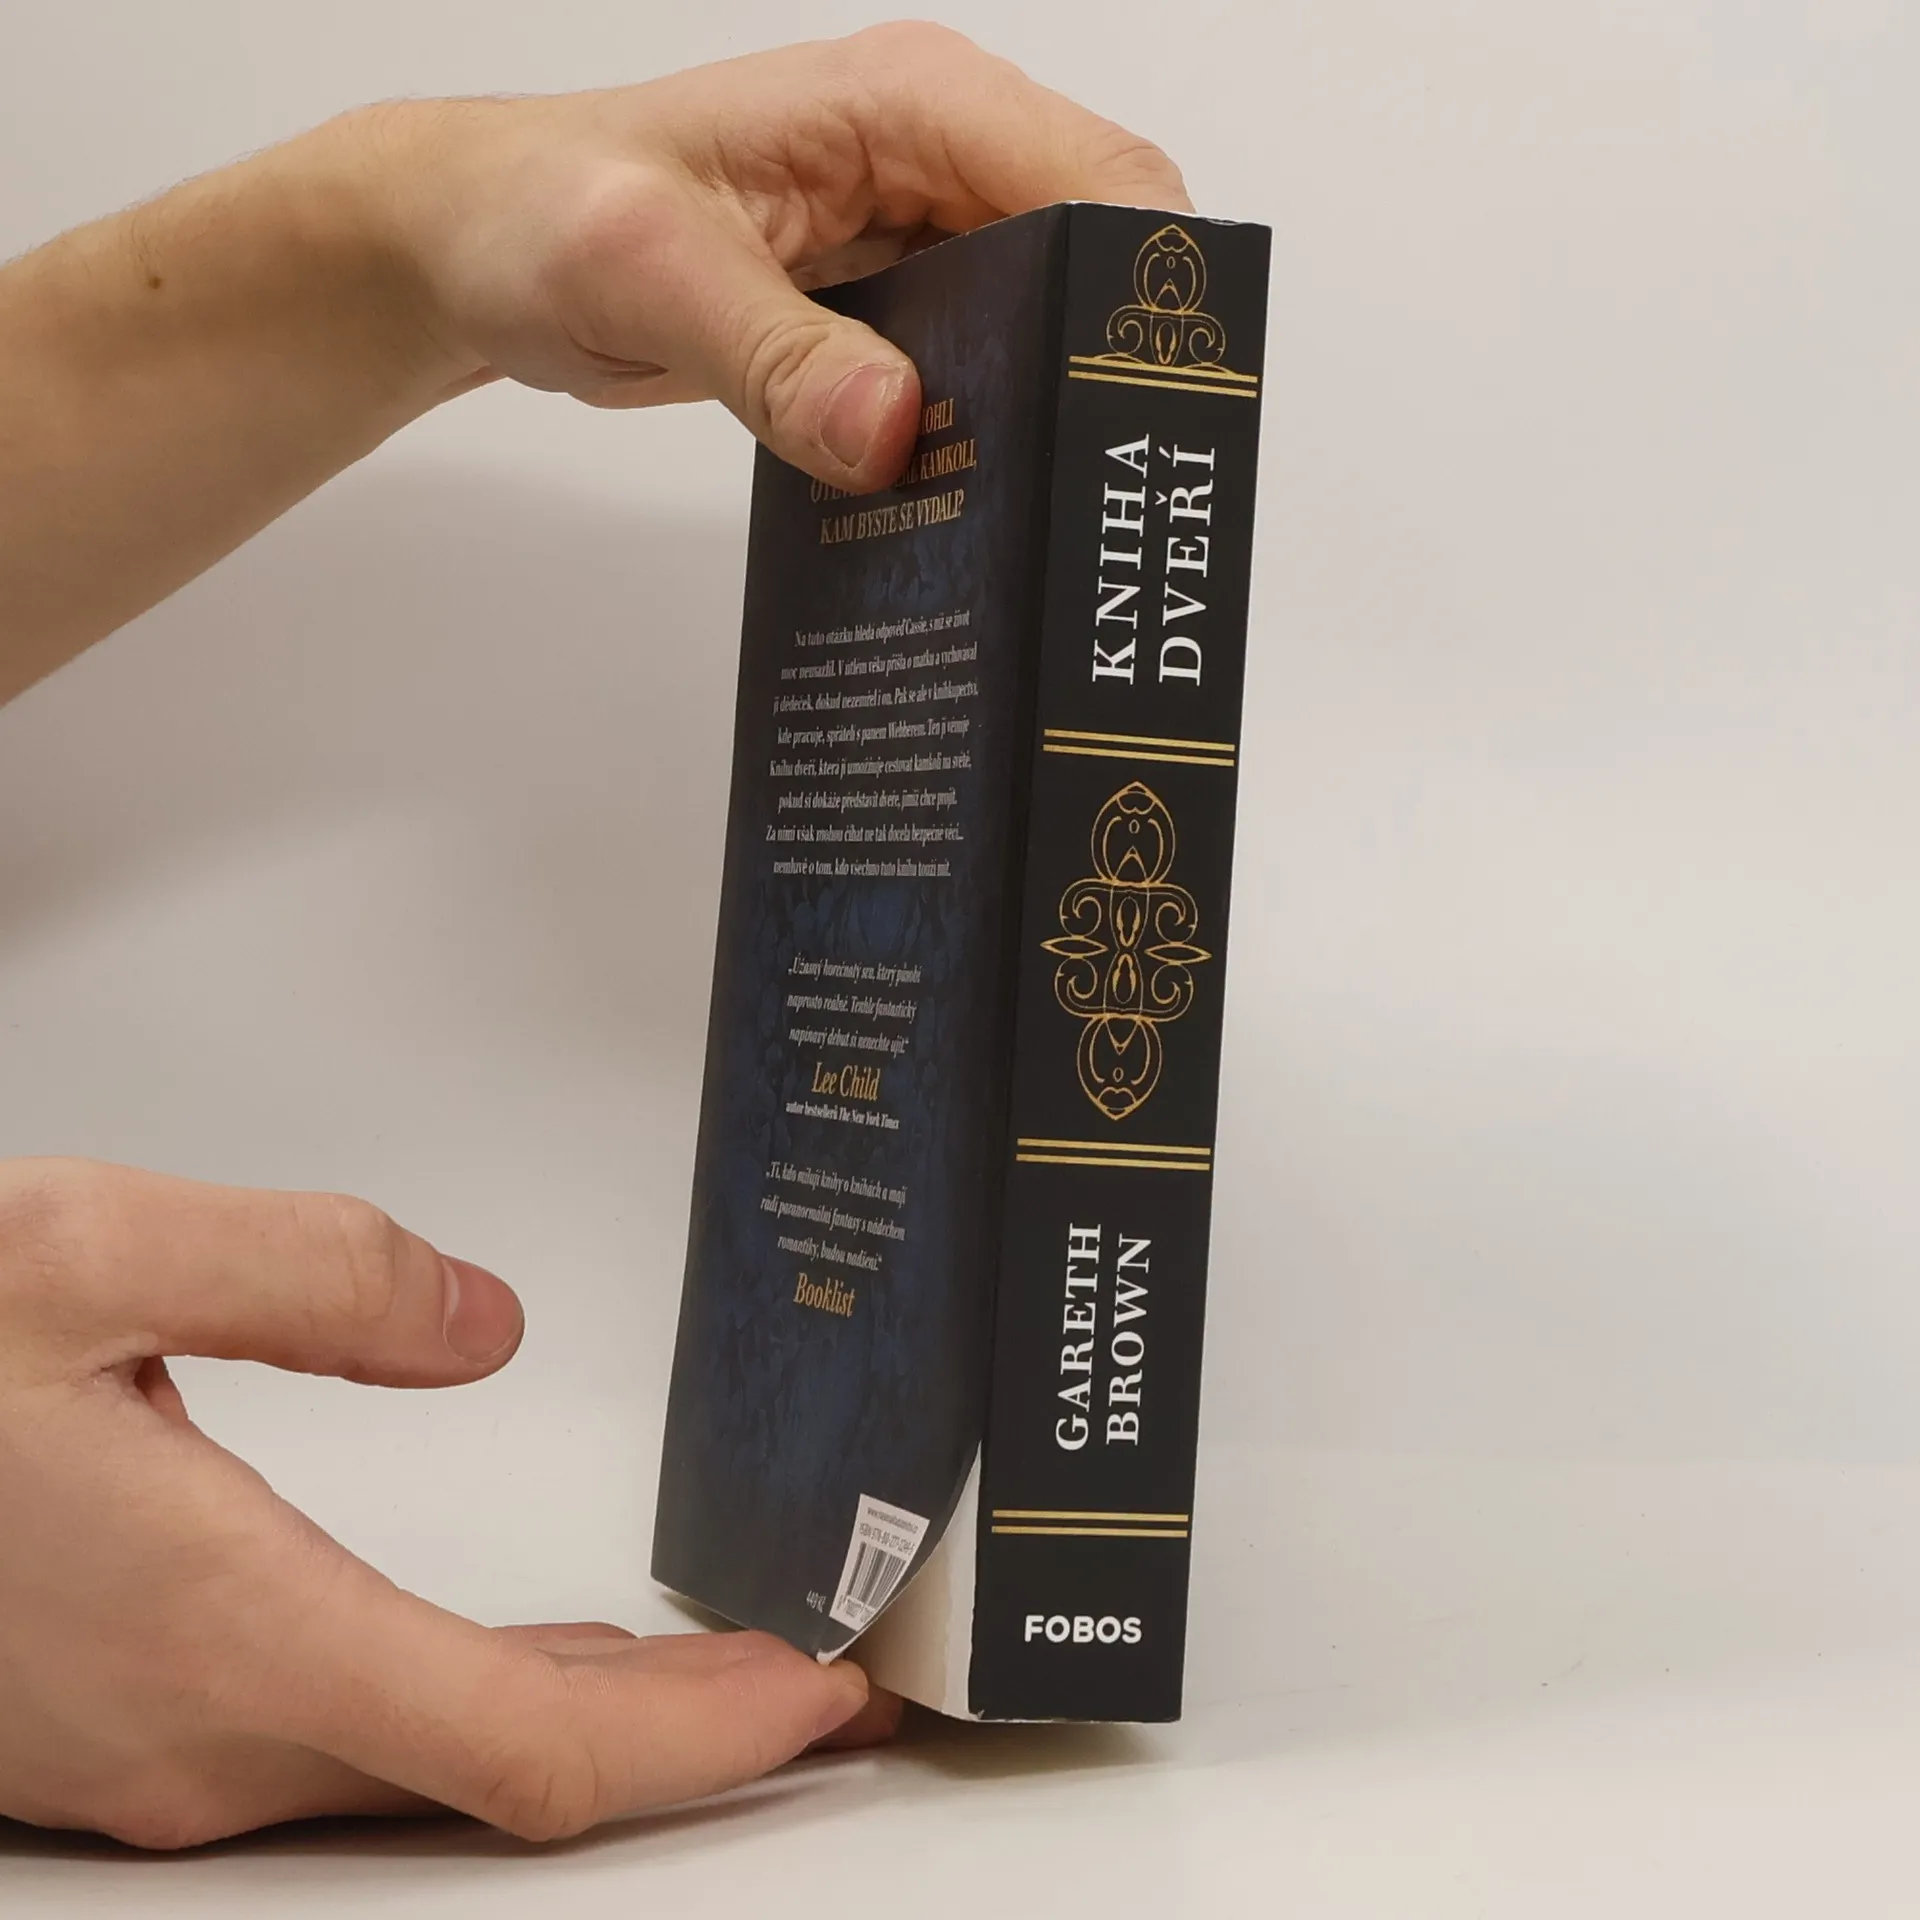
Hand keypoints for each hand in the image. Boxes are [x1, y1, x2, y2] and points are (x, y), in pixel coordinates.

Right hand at [0, 1159, 894, 1848]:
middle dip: (688, 1736)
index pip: (533, 1752)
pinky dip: (485, 1702)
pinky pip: (361, 1735)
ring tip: (718, 1667)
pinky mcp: (126, 1719)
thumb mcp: (87, 1254)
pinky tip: (530, 1654)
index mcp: (231, 1636)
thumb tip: (483, 1325)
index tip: (826, 1696)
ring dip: (593, 1719)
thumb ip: (313, 1275)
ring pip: (434, 1761)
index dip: (705, 1737)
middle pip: (510, 1776)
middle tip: (822, 1680)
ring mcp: (160, 1750)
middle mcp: (209, 1735)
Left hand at [1, 21, 1187, 696]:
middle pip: (1093, 264)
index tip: (1143, 415)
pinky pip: (978, 374)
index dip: (1143, 293)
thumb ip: (772, 352)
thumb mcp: (645, 270)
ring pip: (1045, 329)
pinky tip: (965, 509)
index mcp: (910, 104)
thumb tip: (895, 435)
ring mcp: (918, 240)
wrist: (480, 246)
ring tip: (1048, 524)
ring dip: (1048, 420)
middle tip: (1103, 499)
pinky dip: (985, 440)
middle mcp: (937, 161)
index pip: (1099, 180)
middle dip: (1109, 374)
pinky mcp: (888, 315)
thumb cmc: (545, 214)